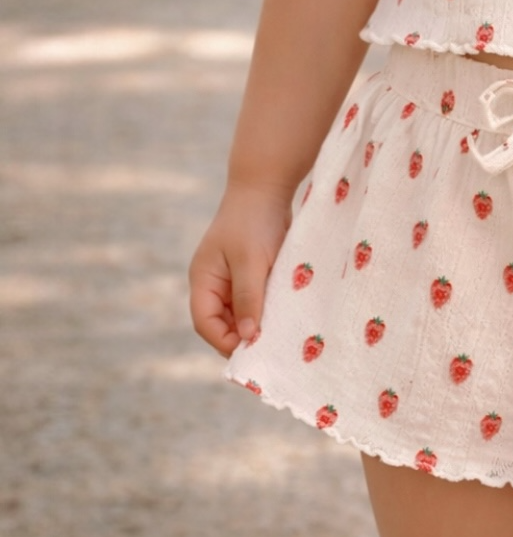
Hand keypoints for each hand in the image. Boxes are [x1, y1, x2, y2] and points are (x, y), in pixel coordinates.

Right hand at [189, 182, 293, 357]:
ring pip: (240, 313)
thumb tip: (249, 337)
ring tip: (280, 334)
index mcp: (203, 280)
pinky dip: (267, 308)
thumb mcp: (251, 261)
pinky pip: (255, 299)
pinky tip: (285, 314)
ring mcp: (231, 278)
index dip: (225, 341)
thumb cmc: (254, 221)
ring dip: (258, 322)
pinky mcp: (250, 272)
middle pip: (222, 322)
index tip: (252, 351)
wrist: (267, 186)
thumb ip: (248, 298)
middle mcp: (213, 283)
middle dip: (243, 336)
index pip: (205, 323)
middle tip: (270, 348)